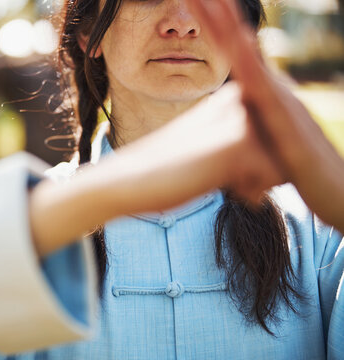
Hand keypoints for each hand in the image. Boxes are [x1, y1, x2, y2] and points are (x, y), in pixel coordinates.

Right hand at [30, 83, 282, 256]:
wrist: (128, 181)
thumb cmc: (164, 171)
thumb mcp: (204, 148)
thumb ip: (234, 141)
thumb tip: (275, 160)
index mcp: (228, 99)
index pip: (274, 133)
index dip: (261, 158)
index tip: (230, 170)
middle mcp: (237, 101)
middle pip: (283, 147)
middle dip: (265, 170)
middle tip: (235, 182)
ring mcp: (237, 119)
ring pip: (283, 161)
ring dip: (262, 182)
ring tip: (234, 187)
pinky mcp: (236, 142)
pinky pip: (274, 175)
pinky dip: (253, 192)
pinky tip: (232, 194)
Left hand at [185, 0, 343, 231]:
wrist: (335, 191)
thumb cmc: (295, 170)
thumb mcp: (260, 147)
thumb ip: (243, 130)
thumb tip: (229, 124)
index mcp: (261, 95)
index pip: (231, 55)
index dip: (213, 29)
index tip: (195, 3)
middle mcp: (272, 90)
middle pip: (238, 47)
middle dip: (218, 17)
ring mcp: (280, 101)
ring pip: (249, 59)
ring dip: (229, 29)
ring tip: (212, 0)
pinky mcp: (286, 120)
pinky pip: (264, 87)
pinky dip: (250, 63)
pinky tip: (237, 42)